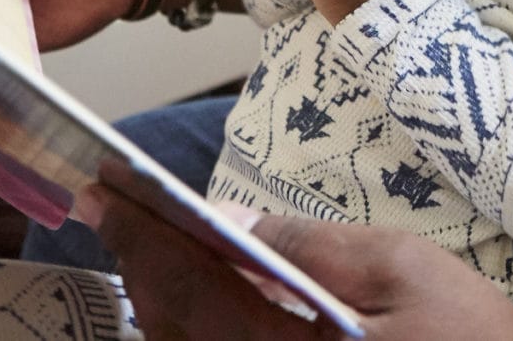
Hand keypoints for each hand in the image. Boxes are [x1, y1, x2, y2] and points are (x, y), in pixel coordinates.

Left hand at [86, 163, 512, 340]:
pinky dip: (192, 324)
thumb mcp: (403, 271)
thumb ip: (309, 244)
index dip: (142, 231)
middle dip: (140, 258)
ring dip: (160, 293)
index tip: (109, 187)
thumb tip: (232, 217)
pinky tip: (196, 293)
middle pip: (171, 325)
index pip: (186, 285)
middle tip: (112, 204)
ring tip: (145, 240)